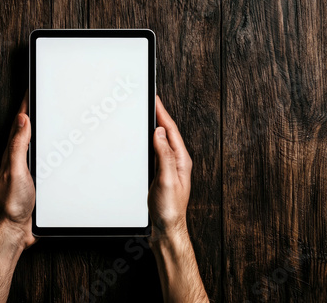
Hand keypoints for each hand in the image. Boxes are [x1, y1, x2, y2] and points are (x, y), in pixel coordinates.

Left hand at [0, 92, 36, 248]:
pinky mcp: (33, 179)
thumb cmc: (11, 204)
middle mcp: (16, 158)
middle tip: (41, 95)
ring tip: (45, 113)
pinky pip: (40, 157)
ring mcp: (24, 168)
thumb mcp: (15, 171)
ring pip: (34, 142)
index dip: (26, 103)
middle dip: (34, 110)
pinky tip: (51, 147)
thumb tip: (20, 119)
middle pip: (27, 128)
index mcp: (11, 152)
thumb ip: (17, 146)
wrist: (14, 230)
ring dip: (40, 128)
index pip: (20, 122)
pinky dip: (46, 147)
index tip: (32, 87)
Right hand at [149, 96, 192, 238]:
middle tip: (151, 101)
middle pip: (167, 132)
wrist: (166, 228)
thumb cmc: (169, 209)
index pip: (170, 130)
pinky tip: (145, 139)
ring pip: (161, 141)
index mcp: (181, 160)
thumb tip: (159, 133)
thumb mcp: (166, 179)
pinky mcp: (161, 174)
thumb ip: (164, 155)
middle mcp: (177, 162)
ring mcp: (169, 168)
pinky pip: (155, 151)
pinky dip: (149, 141)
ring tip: (148, 114)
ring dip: (155, 126)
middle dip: (159, 115)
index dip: (162, 113)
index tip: (155, 99)